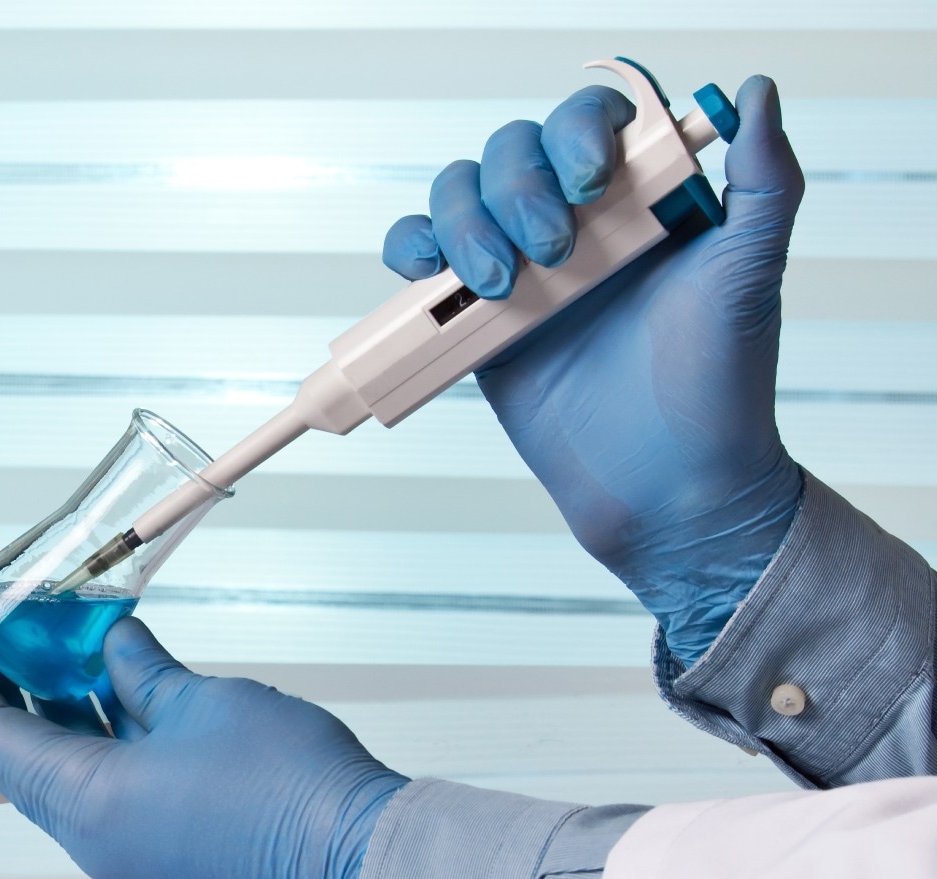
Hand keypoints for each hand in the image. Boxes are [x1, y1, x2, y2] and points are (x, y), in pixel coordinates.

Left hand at [0, 611, 406, 878]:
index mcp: (84, 804)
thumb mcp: (201, 703)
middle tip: (5, 633)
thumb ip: (143, 672)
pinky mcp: (162, 853)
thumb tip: (115, 645)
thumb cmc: (288, 789)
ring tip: (62, 650)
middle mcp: (93, 838)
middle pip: (19, 758)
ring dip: (58, 713)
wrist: (361, 860)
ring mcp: (127, 851)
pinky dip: (99, 740)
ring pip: (65, 774)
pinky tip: (118, 691)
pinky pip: (106, 791)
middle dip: (7, 690)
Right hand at [381, 75, 805, 664]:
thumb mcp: (748, 274)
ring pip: (457, 195)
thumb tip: (757, 95)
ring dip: (462, 221)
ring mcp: (521, 269)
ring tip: (500, 285)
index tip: (590, 185)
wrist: (666, 487)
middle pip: (510, 151)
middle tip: (553, 254)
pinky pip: (422, 259)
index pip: (588, 121)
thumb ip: (765, 184)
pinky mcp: (477, 321)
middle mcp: (577, 223)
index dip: (574, 133)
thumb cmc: (717, 386)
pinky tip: (430, 276)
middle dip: (516, 189)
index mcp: (640, 198)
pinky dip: (409, 249)